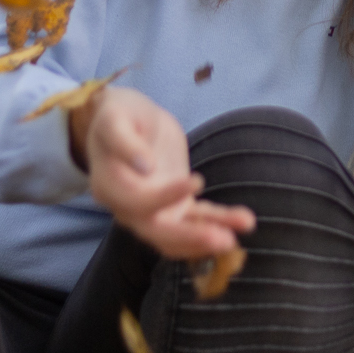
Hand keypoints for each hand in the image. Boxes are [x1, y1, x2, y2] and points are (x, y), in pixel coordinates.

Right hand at [73, 87, 254, 258]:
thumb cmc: (118, 115)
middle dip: (191, 238)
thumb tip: (145, 166)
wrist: (126, 120)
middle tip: (224, 238)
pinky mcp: (174, 207)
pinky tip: (244, 221)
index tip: (196, 180)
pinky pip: (196, 220)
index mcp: (109, 186)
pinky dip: (219, 221)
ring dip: (210, 236)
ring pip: (180, 235)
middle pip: (157, 232)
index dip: (164, 197)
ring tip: (243, 226)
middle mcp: (128, 208)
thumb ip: (124, 141)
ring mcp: (152, 211)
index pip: (136, 202)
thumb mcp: (115, 118)